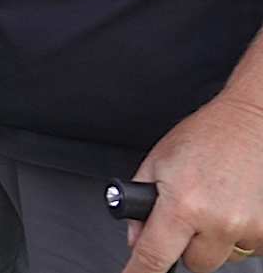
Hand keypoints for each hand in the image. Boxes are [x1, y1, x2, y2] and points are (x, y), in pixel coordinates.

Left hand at [124, 94, 262, 271]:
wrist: (247, 124)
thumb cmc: (203, 138)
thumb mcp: (155, 164)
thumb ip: (140, 206)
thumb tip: (135, 240)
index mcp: (183, 204)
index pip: (154, 255)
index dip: (139, 272)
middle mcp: (217, 220)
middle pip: (193, 263)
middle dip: (184, 245)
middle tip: (186, 215)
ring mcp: (247, 226)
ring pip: (220, 257)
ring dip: (212, 240)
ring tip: (212, 204)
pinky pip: (246, 248)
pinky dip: (236, 235)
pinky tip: (231, 207)